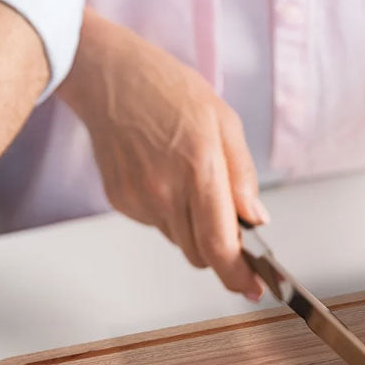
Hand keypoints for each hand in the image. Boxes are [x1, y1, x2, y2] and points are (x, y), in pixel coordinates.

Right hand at [60, 10, 265, 298]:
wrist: (108, 76)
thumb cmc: (167, 90)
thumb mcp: (224, 121)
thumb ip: (243, 176)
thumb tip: (256, 220)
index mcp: (199, 168)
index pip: (220, 245)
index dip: (238, 276)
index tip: (252, 288)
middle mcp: (165, 191)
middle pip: (200, 254)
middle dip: (220, 250)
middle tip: (229, 224)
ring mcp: (138, 199)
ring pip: (179, 240)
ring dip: (193, 227)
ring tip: (188, 180)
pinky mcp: (120, 201)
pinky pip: (156, 224)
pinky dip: (168, 212)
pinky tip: (163, 175)